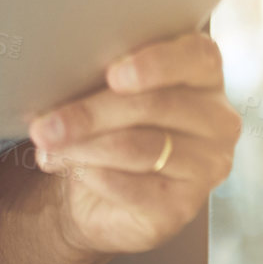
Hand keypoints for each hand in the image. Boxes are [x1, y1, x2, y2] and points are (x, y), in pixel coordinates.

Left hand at [25, 31, 241, 257]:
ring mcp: (207, 166)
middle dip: (91, 114)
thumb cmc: (107, 123)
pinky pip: (130, 186)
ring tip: (46, 143)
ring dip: (81, 146)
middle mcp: (217, 120)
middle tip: (45, 124)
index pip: (198, 57)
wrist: (98, 189)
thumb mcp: (104, 90)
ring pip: (138, 147)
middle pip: (155, 106)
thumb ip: (102, 75)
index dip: (156, 63)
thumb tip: (63, 72)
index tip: (113, 74)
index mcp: (204, 75)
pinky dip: (88, 173)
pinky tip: (61, 165)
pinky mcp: (184, 206)